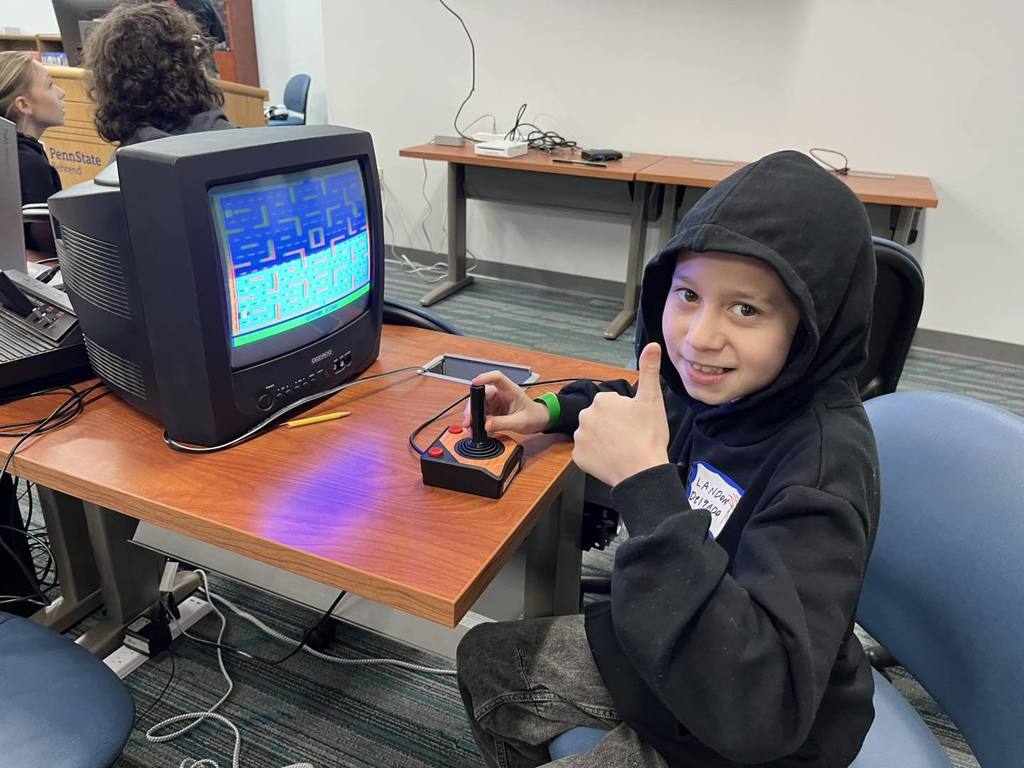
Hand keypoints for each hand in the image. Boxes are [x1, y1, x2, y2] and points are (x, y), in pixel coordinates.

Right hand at [461, 371, 550, 434]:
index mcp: (510, 390)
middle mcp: (501, 393)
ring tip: (471, 428)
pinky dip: (477, 421)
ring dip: (473, 416)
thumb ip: (503, 423)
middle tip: (468, 420)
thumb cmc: (534, 416)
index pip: (496, 378)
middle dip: (473, 407)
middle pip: (482, 394)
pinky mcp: (493, 410)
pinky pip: (482, 414)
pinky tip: (477, 430)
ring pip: (479, 404)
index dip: (485, 378)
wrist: (539, 421)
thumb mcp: (520, 422)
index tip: (475, 382)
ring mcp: (496, 401)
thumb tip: (486, 425)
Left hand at [572, 343, 669, 486]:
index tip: (635, 424)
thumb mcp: (652, 399)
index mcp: (602, 400)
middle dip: (612, 425)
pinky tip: (611, 459)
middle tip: (630, 437)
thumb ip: (649, 370)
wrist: (641, 471)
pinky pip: (587, 453)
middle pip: (600, 418)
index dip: (626, 414)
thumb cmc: (648, 436)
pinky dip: (596, 456)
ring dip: (603, 440)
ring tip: (621, 449)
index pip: (612, 404)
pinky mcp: (577, 456)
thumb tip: (652, 345)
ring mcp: (579, 436)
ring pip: (593, 435)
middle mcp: (585, 415)